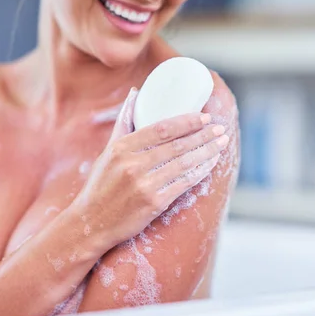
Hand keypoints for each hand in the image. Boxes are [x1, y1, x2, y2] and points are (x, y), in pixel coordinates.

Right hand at [75, 88, 228, 245]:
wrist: (92, 222)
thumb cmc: (101, 184)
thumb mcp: (108, 151)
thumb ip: (124, 122)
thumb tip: (135, 93)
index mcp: (121, 148)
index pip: (161, 129)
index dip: (186, 121)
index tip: (204, 116)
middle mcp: (132, 165)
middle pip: (176, 145)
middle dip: (203, 135)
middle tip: (220, 128)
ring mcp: (144, 185)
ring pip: (184, 164)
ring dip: (207, 152)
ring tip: (222, 143)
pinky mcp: (154, 204)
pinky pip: (183, 184)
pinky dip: (200, 172)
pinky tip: (210, 164)